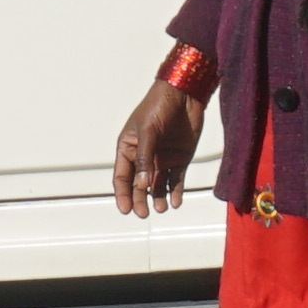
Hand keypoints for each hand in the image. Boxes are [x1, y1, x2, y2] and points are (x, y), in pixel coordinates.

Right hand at [114, 72, 202, 216]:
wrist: (185, 94)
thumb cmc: (159, 106)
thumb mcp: (147, 131)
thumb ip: (145, 158)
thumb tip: (142, 184)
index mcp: (129, 148)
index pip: (122, 176)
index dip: (123, 194)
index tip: (125, 209)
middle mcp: (144, 156)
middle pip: (139, 185)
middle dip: (140, 200)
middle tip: (144, 213)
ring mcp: (163, 158)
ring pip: (158, 185)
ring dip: (158, 198)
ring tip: (161, 208)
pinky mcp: (180, 158)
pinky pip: (176, 180)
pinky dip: (176, 192)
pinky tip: (176, 201)